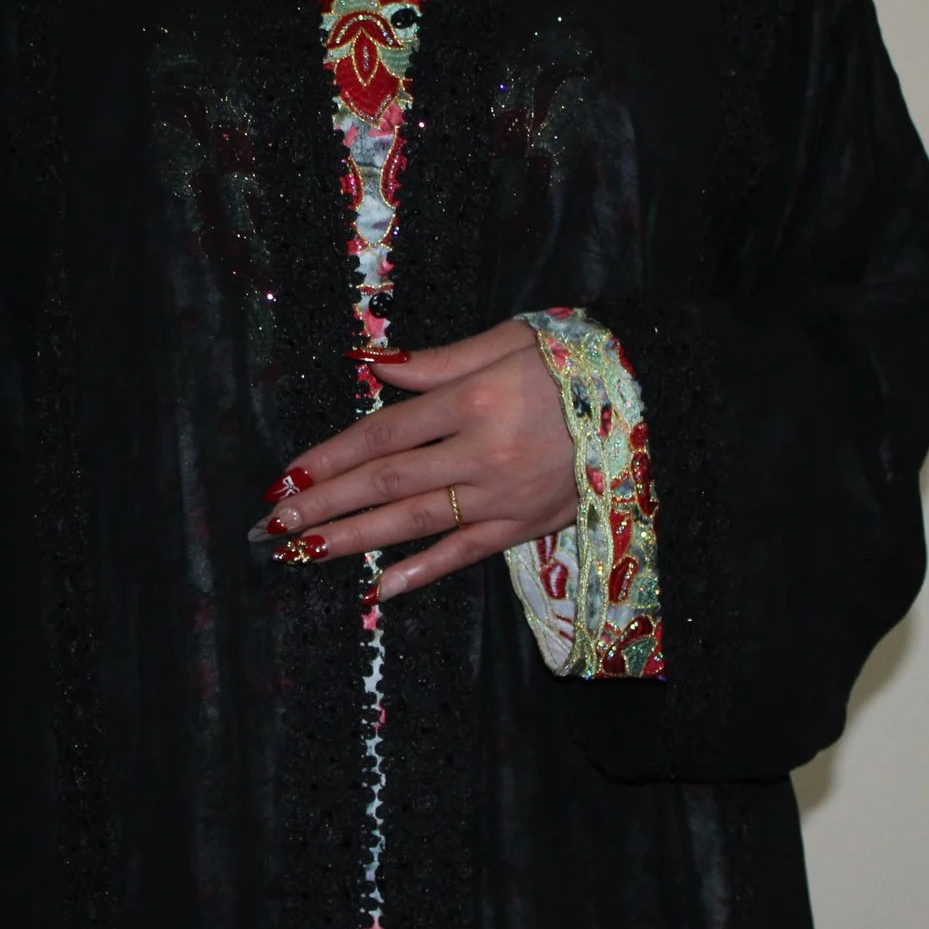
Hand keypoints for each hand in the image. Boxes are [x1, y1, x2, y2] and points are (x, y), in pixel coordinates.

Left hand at [251, 319, 578, 602]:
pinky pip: (466, 553)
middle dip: (323, 505)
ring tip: (303, 553)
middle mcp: (481, 452)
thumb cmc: (577, 362)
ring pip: (414, 523)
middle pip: (385, 483)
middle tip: (271, 525)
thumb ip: (437, 362)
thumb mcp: (508, 341)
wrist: (656, 401)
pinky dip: (423, 572)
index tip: (285, 477)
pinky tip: (380, 587)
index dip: (328, 458)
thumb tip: (371, 365)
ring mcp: (503, 496)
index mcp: (472, 401)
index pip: (381, 434)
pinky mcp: (527, 526)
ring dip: (353, 540)